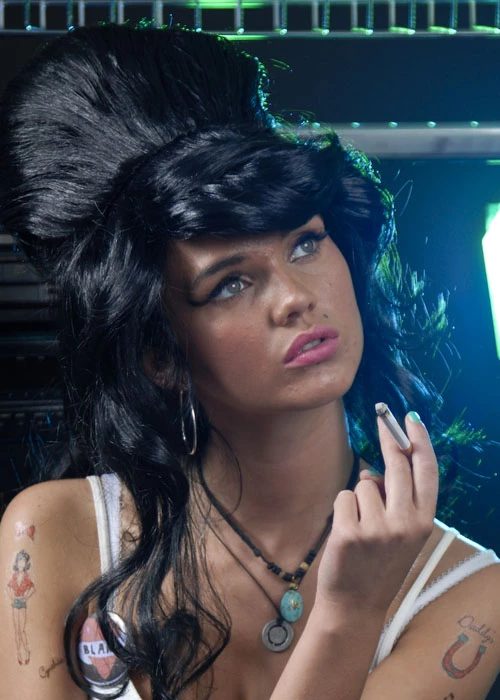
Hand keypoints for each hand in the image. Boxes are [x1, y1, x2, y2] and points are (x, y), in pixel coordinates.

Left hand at [315, 412, 437, 617]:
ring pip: (364, 483)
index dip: (420, 441)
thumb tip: (373, 470)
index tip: (411, 419)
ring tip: (359, 529)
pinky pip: (343, 497)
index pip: (427, 472)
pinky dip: (341, 509)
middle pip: (397, 465)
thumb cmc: (377, 566)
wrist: (355, 607)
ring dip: (358, 497)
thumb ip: (397, 502)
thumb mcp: (402, 536)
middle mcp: (406, 523)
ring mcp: (378, 528)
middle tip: (382, 415)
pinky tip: (345, 535)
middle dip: (389, 436)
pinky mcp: (350, 532)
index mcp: (424, 522)